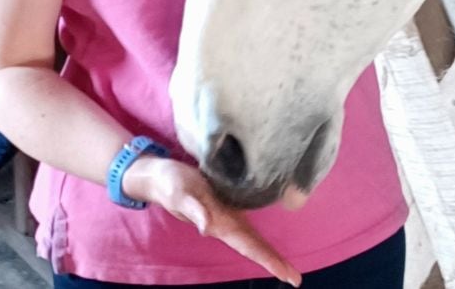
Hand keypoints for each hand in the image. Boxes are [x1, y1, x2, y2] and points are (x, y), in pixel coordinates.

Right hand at [123, 156, 301, 286]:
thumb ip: (194, 209)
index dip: (270, 260)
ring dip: (267, 253)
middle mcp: (225, 222)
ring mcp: (226, 215)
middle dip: (273, 262)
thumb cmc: (171, 183)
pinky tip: (267, 245)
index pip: (249, 245)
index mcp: (219, 222)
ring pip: (251, 238)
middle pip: (253, 246)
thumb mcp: (181, 192)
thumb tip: (207, 228)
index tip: (289, 277)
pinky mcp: (225, 204)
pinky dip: (257, 238)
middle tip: (295, 280)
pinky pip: (246, 224)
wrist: (159, 176)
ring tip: (286, 269)